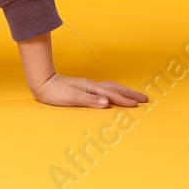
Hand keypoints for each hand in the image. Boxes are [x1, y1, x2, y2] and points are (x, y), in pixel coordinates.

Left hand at [28, 72, 149, 108]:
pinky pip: (106, 89)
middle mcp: (92, 86)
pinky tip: (115, 94)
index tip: (138, 105)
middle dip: (131, 94)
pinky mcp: (86, 88)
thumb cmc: (55, 93)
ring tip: (135, 96)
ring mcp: (89, 86)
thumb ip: (90, 100)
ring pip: (112, 87)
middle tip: (145, 99)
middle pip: (116, 88)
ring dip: (125, 91)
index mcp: (91, 88)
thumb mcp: (72, 98)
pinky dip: (116, 91)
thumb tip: (107, 102)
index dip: (125, 100)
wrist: (43, 83)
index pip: (112, 94)